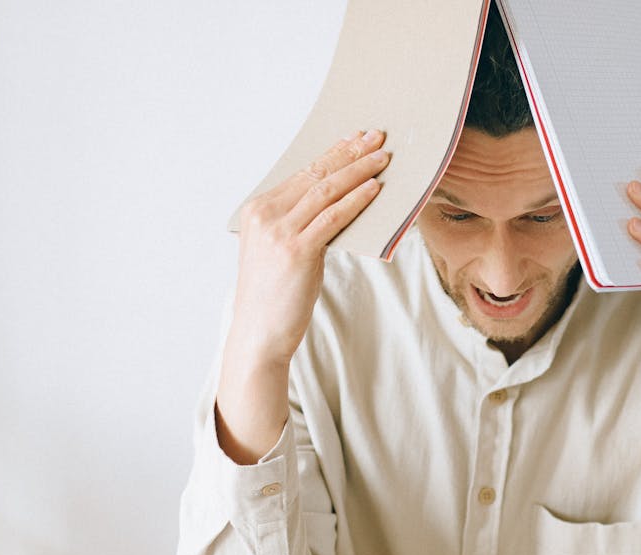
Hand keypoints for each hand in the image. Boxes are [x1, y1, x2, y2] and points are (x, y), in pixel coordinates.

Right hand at [228, 130, 390, 366]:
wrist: (259, 332)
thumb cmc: (273, 295)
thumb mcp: (278, 250)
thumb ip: (299, 224)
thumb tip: (337, 203)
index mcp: (257, 210)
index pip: (301, 173)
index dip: (331, 153)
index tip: (354, 138)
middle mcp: (265, 215)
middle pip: (316, 176)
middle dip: (349, 154)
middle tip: (376, 137)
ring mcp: (279, 232)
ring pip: (326, 191)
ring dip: (358, 172)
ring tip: (382, 158)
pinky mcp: (297, 251)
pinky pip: (333, 218)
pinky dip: (356, 201)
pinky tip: (375, 189)